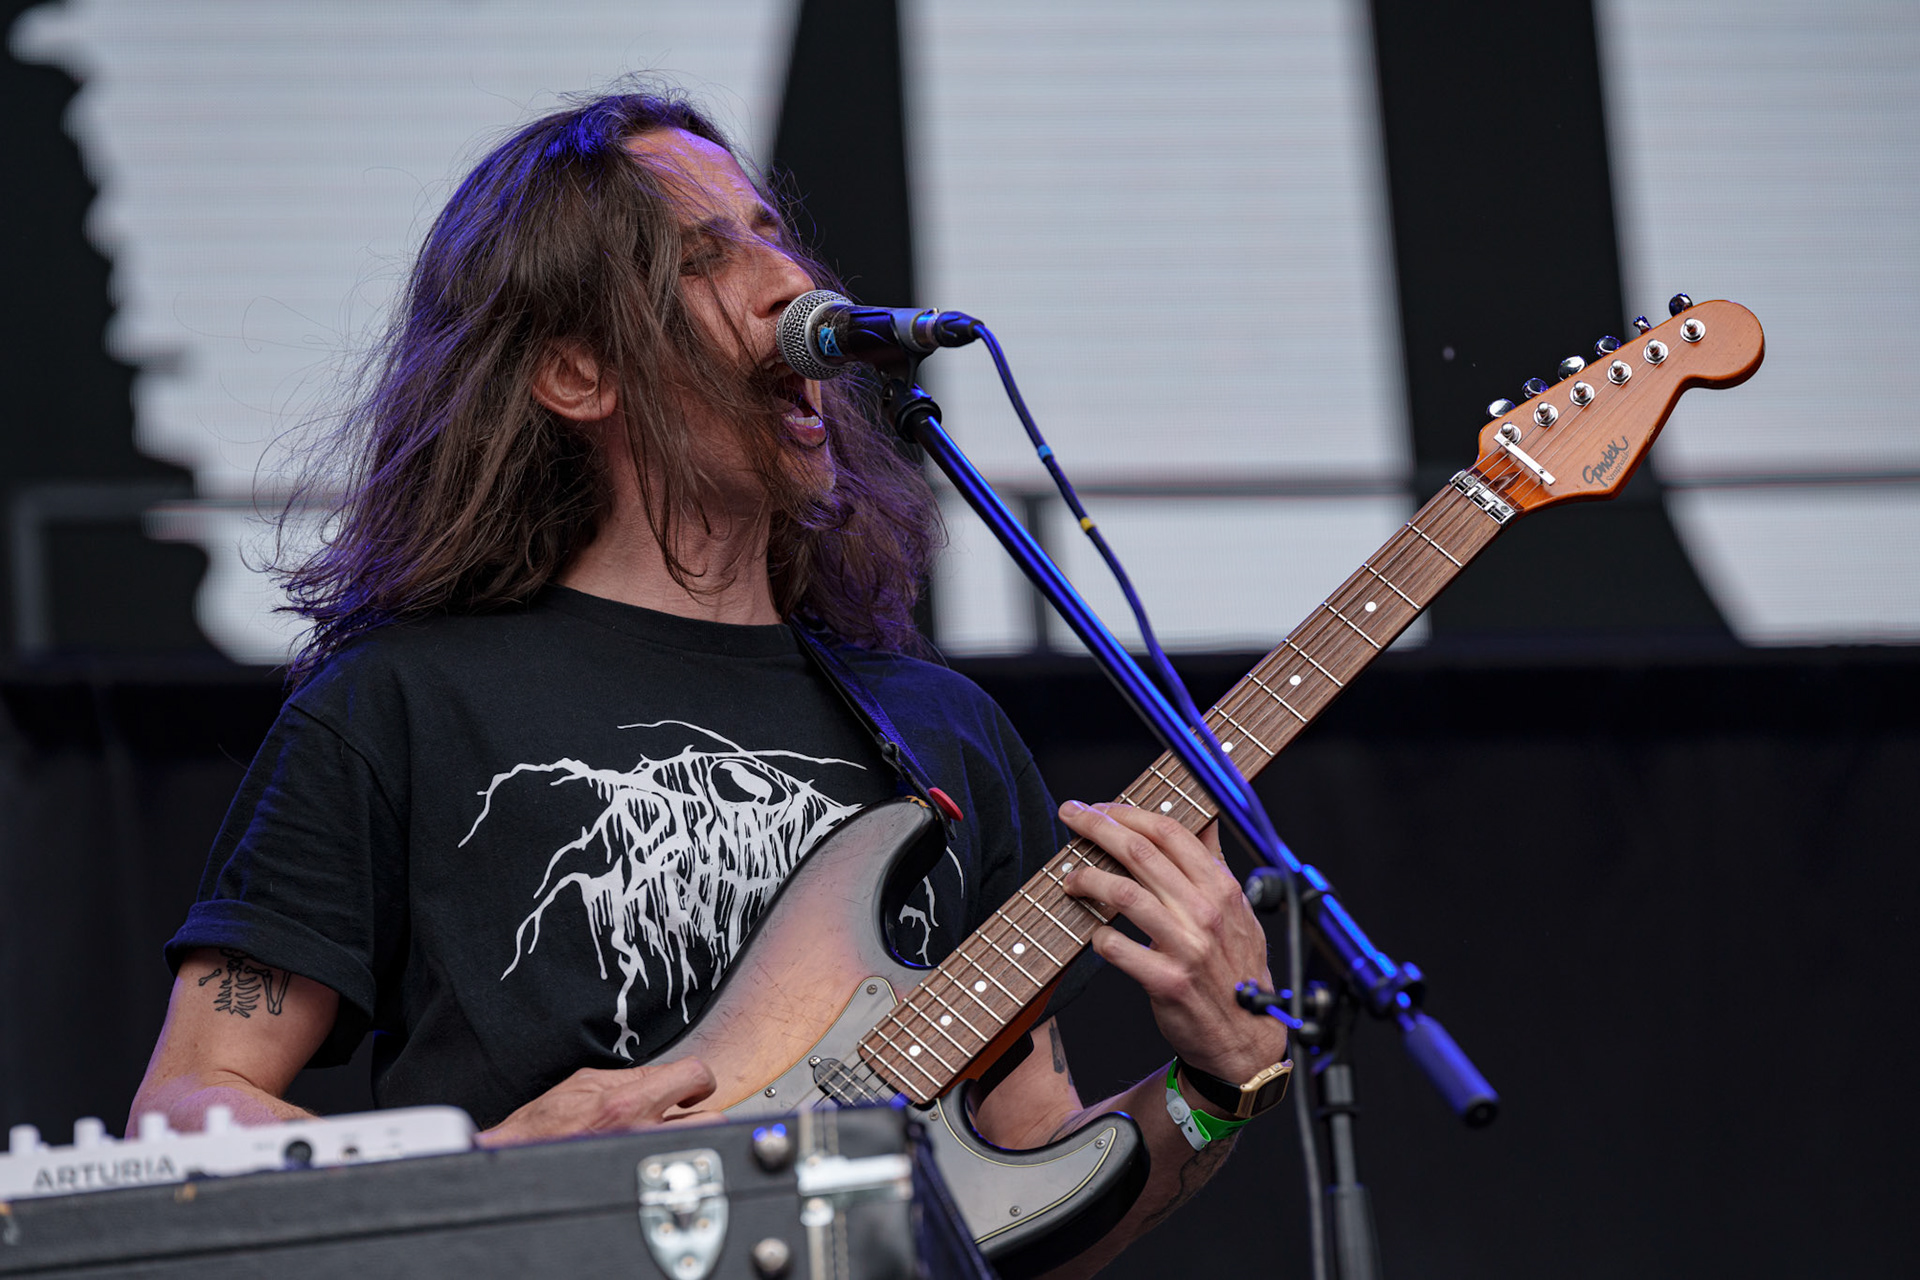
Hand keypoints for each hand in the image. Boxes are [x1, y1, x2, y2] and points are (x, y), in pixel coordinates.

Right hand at [476, 1056, 723, 1147]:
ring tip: (673, 1132)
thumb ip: (631, 1077)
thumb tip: (664, 1075)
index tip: (692, 1086)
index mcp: (627, 1103)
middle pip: (713, 1119)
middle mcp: (640, 1133)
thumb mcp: (586, 1082)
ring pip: (700, 1146)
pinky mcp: (637, 1177)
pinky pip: (671, 1162)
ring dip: (692, 1137)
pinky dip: (671, 1156)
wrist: (521, 1159)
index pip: (694, 1075)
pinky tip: (657, 1151)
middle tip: (687, 1111)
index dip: (699, 1078)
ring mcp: (642, 1160)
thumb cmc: (545, 1124)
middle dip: (704, 1113)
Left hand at [1059, 801, 1288, 1084]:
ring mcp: (1187, 947)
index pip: (1169, 832)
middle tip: (1071, 816)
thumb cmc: (1237, 969)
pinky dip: (1097, 935)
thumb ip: (1215, 865)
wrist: (1247, 1038)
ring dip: (1087, 878)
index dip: (1128, 813)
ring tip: (1070, 878)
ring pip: (1123, 892)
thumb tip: (1202, 819)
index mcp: (1222, 888)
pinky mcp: (1166, 982)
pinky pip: (1116, 947)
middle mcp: (1206, 912)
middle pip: (1140, 852)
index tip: (1100, 807)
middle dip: (1097, 827)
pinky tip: (1093, 932)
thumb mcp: (1239, 911)